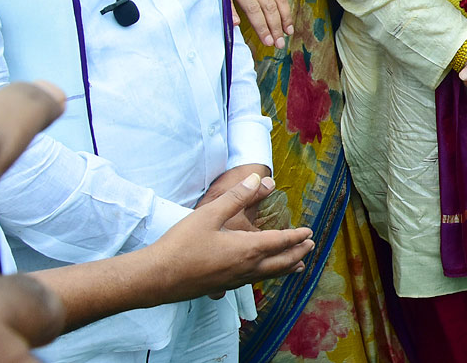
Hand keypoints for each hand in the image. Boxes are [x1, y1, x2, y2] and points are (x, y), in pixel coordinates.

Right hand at [151, 173, 313, 301]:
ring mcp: (233, 281)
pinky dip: (265, 276)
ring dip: (285, 268)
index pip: (280, 242)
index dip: (296, 236)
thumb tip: (259, 179)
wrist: (156, 278)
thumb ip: (237, 197)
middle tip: (310, 248)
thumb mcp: (210, 214)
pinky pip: (252, 281)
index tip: (309, 232)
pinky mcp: (221, 287)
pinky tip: (258, 275)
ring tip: (296, 267)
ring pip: (267, 275)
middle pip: (279, 262)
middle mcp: (245, 268)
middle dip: (297, 254)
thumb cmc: (182, 244)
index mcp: (247, 249)